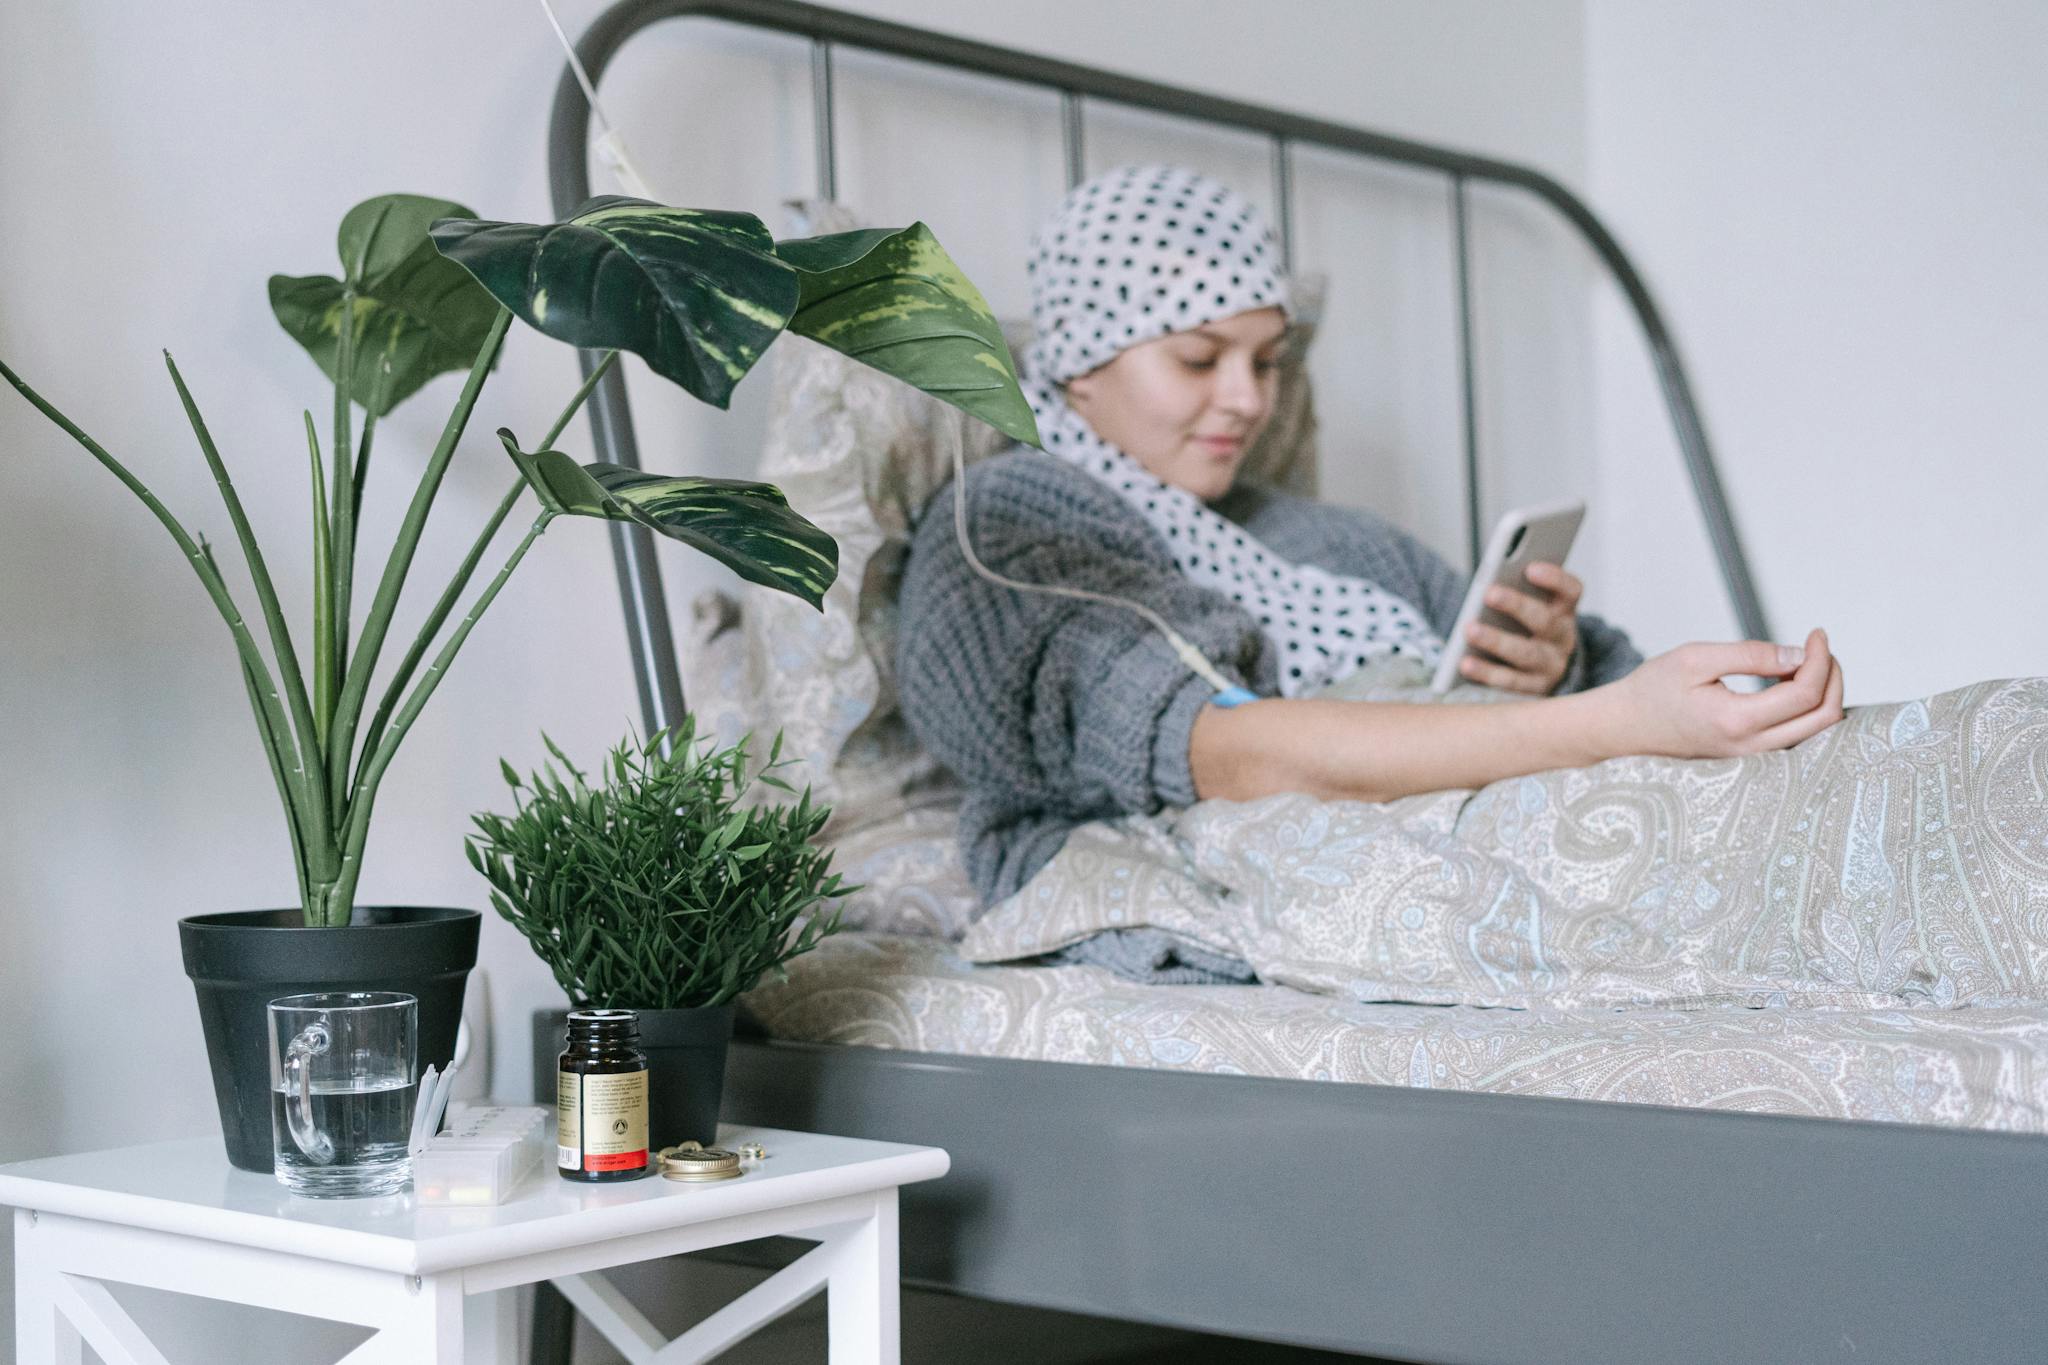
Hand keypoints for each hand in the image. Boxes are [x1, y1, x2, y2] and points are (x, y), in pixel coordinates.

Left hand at [1459, 561, 1580, 694]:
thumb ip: (1517, 595)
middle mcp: (1562, 638)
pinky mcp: (1535, 690)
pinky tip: (1465, 664)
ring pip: (1527, 654)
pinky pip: (1511, 682)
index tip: (1531, 568)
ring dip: (1497, 641)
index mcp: (1563, 611)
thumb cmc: (1525, 629)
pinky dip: (1487, 673)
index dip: (1555, 579)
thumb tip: (1488, 585)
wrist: (1542, 673)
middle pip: (1545, 621)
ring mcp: (1551, 666)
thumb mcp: (1529, 609)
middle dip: (1517, 605)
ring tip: (1470, 630)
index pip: (1570, 591)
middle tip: (1489, 592)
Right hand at [1600, 627, 1845, 758]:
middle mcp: (1749, 746)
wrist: (1624, 726)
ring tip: (1806, 663)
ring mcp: (1751, 756)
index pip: (1804, 693)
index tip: (1815, 633)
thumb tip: (1797, 655)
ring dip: (1822, 695)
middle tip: (1819, 649)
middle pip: (1822, 719)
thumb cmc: (1652, 689)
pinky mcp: (1749, 756)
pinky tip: (1789, 684)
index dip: (1820, 659)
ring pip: (1814, 732)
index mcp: (1736, 720)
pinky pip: (1796, 736)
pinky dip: (1806, 709)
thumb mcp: (1696, 658)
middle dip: (1833, 678)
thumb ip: (1750, 655)